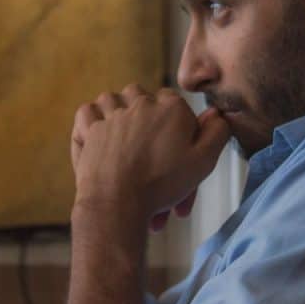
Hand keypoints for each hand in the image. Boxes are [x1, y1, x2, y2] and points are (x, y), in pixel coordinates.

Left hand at [70, 84, 229, 223]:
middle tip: (154, 160)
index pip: (176, 103)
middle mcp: (140, 103)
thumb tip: (216, 113)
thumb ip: (217, 132)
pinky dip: (91, 120)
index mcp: (170, 107)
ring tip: (127, 141)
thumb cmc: (162, 184)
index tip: (179, 154)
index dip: (178, 127)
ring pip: (115, 100)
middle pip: (146, 102)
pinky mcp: (90, 129)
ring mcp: (112, 114)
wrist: (119, 203)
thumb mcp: (204, 161)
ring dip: (120, 116)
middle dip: (150, 127)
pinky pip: (88, 113)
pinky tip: (98, 134)